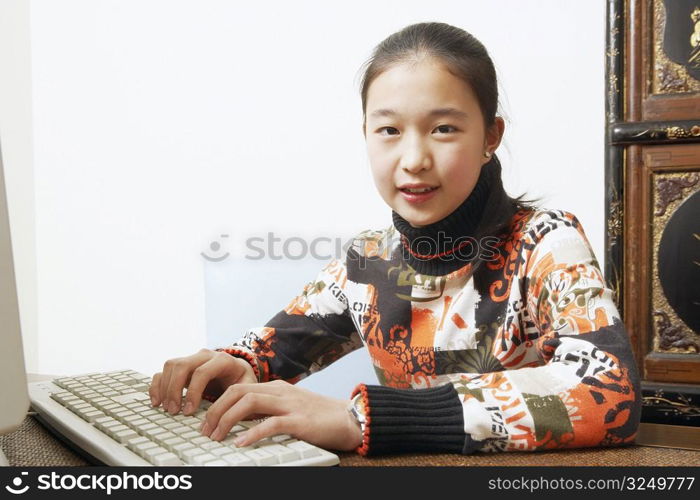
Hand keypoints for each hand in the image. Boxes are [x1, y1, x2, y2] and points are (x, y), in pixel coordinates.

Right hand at [149, 348, 256, 415]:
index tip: (189, 411)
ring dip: (165, 388)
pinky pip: (164, 370)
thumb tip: (228, 414)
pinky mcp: (183, 366)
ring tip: (167, 408)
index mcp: (223, 360)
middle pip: (182, 365)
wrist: (238, 371)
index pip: (202, 372)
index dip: (193, 392)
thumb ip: (240, 396)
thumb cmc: (242, 381)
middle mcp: (205, 355)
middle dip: (174, 389)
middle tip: (174, 411)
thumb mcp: (248, 387)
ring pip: (171, 365)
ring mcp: (192, 358)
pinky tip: (157, 401)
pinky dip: (158, 384)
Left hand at [200, 380, 363, 451]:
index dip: (217, 403)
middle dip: (216, 410)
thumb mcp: (289, 406)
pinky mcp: (299, 421)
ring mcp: (290, 404)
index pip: (238, 388)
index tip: (206, 421)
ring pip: (249, 403)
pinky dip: (252, 433)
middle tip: (205, 430)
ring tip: (217, 436)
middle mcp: (280, 391)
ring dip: (227, 419)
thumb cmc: (319, 416)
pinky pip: (270, 424)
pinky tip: (240, 443)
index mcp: (276, 387)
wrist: (350, 418)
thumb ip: (268, 409)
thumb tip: (240, 419)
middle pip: (238, 392)